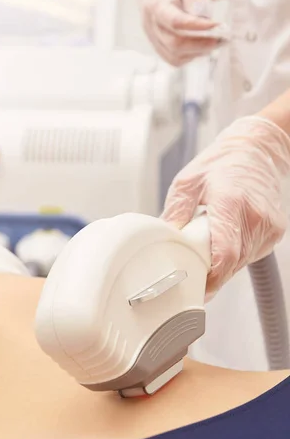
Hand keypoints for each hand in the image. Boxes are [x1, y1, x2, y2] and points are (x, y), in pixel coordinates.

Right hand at [138, 0, 219, 65]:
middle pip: (174, 43)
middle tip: (224, 37)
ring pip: (175, 56)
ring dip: (199, 51)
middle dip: (201, 43)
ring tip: (218, 40)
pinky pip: (175, 60)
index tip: (217, 25)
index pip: (174, 21)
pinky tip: (204, 44)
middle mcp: (150, 24)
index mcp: (155, 2)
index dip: (196, 26)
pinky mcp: (159, 47)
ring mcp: (153, 38)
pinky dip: (192, 55)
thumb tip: (201, 14)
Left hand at [161, 117, 289, 298]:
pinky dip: (236, 255)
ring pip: (242, 262)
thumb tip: (163, 240)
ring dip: (223, 263)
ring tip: (209, 245)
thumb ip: (175, 212)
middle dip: (211, 273)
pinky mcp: (275, 231)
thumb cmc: (221, 164)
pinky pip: (252, 255)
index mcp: (231, 203)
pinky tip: (226, 239)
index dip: (211, 278)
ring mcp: (268, 226)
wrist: (256, 150)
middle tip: (192, 271)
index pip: (225, 254)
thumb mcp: (187, 182)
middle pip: (232, 263)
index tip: (196, 289)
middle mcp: (255, 216)